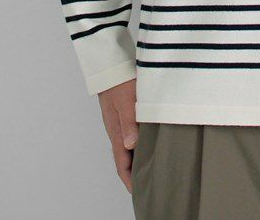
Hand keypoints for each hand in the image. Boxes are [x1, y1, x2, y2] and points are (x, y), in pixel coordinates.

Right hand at [98, 77, 137, 193]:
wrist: (110, 66)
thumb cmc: (119, 82)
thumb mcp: (126, 102)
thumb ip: (129, 123)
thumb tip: (131, 146)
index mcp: (116, 132)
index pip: (122, 163)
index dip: (130, 179)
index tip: (139, 192)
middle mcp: (117, 131)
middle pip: (124, 159)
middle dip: (133, 174)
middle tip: (147, 185)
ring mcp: (119, 123)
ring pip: (127, 148)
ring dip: (136, 160)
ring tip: (149, 169)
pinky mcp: (123, 115)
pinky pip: (130, 136)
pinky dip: (138, 146)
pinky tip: (147, 143)